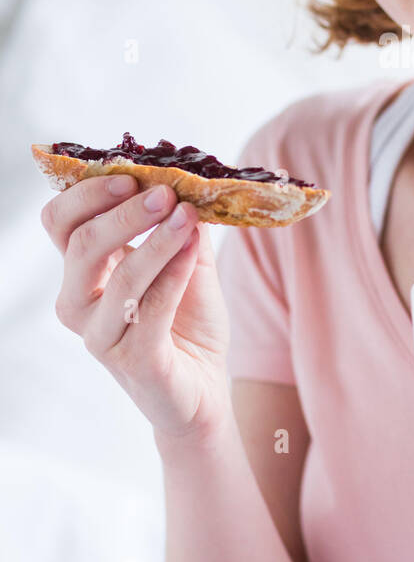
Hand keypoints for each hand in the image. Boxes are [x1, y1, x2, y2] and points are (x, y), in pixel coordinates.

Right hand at [41, 173, 232, 442]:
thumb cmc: (186, 320)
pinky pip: (151, 310)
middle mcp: (79, 303)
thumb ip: (179, 221)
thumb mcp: (185, 258)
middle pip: (80, 244)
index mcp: (83, 271)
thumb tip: (188, 178)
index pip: (61, 222)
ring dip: (157, 241)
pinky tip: (194, 249)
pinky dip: (175, 272)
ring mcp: (101, 336)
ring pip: (119, 278)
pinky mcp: (134, 361)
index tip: (131, 175)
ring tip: (188, 216)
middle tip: (163, 193)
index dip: (87, 193)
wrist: (204, 385)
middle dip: (123, 212)